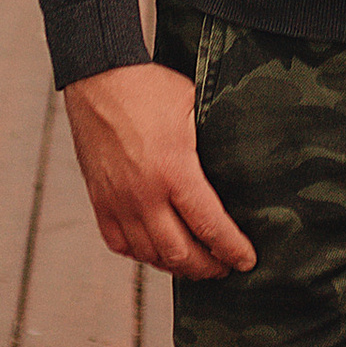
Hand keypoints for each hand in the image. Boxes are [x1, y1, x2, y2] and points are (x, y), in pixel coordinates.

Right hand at [63, 62, 255, 279]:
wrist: (99, 78)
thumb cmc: (148, 88)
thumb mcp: (195, 107)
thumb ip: (214, 141)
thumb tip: (241, 161)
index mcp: (174, 170)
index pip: (209, 226)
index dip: (231, 249)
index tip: (246, 261)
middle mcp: (144, 194)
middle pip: (180, 253)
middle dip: (207, 267)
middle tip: (224, 268)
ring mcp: (118, 201)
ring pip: (150, 255)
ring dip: (176, 266)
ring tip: (195, 265)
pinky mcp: (100, 200)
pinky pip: (120, 244)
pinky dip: (141, 255)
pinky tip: (156, 252)